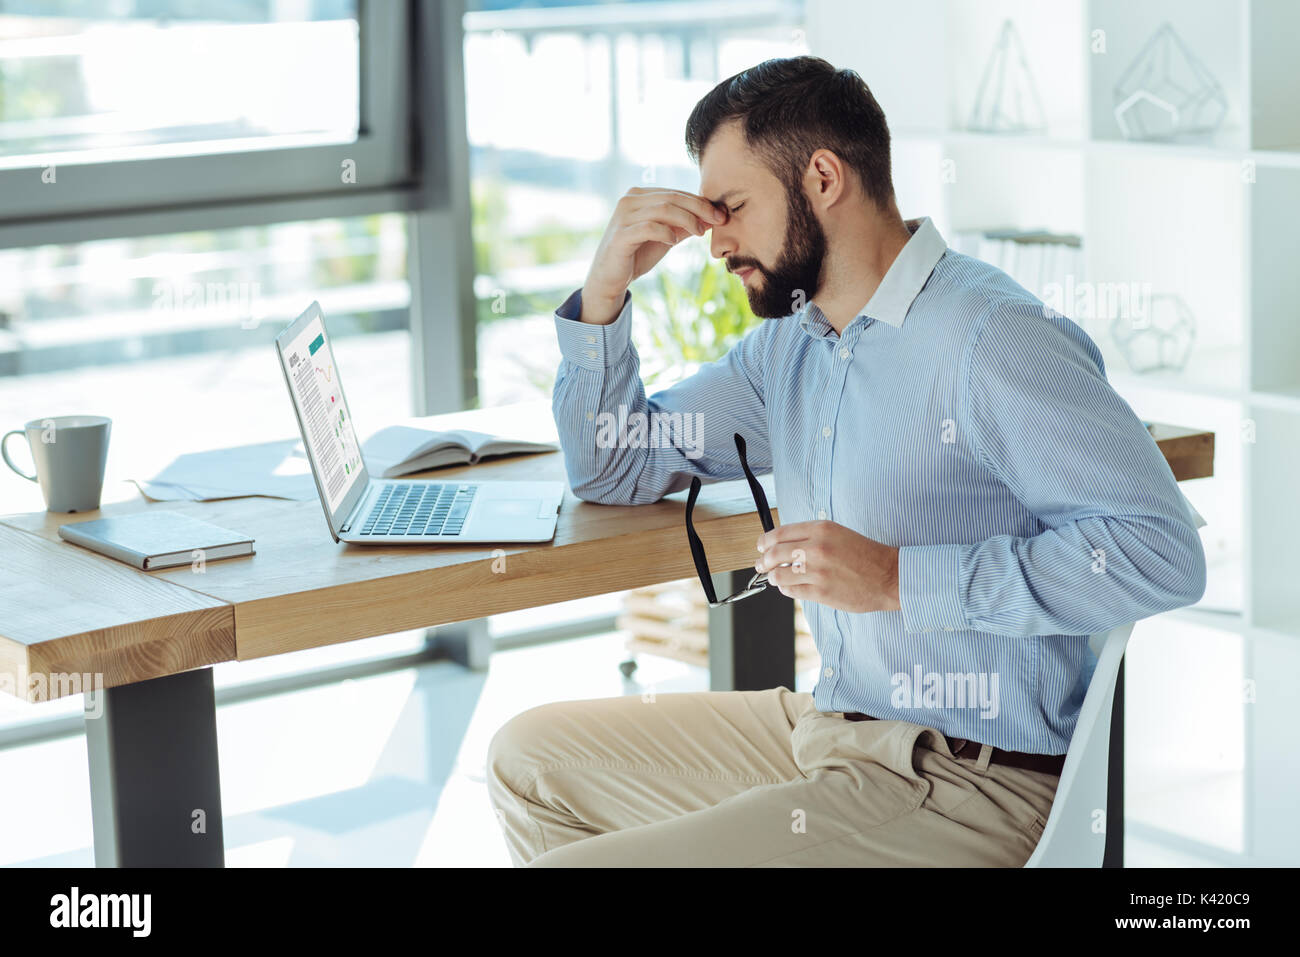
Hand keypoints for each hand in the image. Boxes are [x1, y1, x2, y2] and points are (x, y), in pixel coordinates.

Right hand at [580, 187, 725, 323]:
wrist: (610, 277)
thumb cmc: (638, 254)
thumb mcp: (667, 236)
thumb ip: (685, 224)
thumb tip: (715, 215)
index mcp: (640, 196)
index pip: (676, 193)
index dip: (700, 201)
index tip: (721, 214)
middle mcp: (629, 200)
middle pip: (672, 197)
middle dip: (699, 208)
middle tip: (718, 220)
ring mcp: (623, 216)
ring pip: (663, 209)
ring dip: (687, 219)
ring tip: (699, 232)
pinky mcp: (620, 234)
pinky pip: (649, 227)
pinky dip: (666, 232)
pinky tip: (674, 241)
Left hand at [754, 520, 900, 612]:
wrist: (889, 576)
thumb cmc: (865, 554)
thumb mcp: (837, 534)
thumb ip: (810, 537)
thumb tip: (782, 545)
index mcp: (821, 529)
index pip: (779, 533)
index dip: (765, 542)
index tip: (760, 547)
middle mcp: (816, 548)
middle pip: (774, 554)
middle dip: (763, 561)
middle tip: (760, 565)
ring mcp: (818, 571)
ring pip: (778, 575)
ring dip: (773, 577)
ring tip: (775, 578)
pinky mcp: (821, 592)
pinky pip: (791, 591)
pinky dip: (786, 589)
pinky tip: (790, 587)